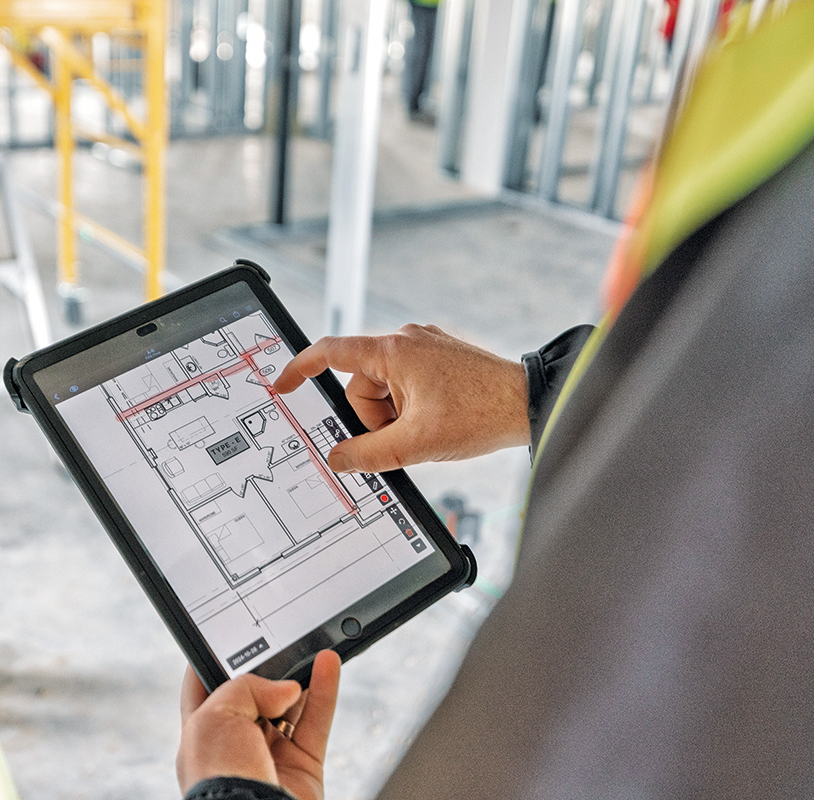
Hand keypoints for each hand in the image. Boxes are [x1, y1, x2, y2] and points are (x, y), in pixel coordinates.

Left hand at [177, 651, 341, 799]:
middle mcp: (236, 744)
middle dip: (268, 667)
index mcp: (202, 734)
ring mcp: (271, 755)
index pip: (204, 688)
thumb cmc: (220, 780)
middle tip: (280, 638)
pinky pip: (317, 721)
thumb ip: (246, 688)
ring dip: (302, 674)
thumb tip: (285, 689)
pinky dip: (325, 690)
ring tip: (310, 643)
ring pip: (290, 705)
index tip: (229, 633)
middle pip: (254, 694)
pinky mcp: (304, 765)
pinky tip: (328, 663)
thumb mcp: (214, 717)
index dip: (215, 659)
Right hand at [273, 324, 528, 472]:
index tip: (283, 385)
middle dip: (374, 418)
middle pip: (361, 385)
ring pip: (385, 389)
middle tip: (404, 438)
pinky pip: (406, 385)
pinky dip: (410, 408)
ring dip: (395, 416)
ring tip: (426, 431)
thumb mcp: (416, 444)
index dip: (300, 369)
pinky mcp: (440, 358)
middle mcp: (407, 340)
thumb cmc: (482, 414)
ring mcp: (425, 347)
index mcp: (394, 351)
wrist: (530, 404)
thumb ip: (368, 454)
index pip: (330, 352)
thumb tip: (338, 459)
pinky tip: (436, 422)